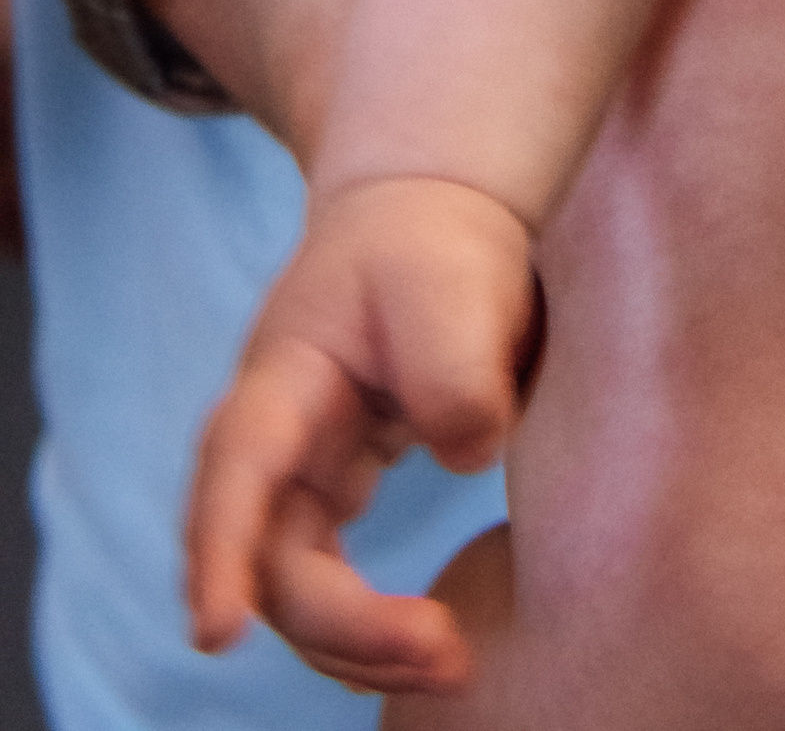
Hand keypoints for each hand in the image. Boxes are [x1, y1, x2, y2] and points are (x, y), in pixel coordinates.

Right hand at [187, 173, 533, 696]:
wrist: (422, 218)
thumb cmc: (428, 247)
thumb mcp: (450, 280)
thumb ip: (457, 366)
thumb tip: (468, 454)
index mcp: (284, 376)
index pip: (238, 469)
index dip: (221, 552)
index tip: (216, 632)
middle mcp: (273, 440)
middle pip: (272, 558)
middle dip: (343, 624)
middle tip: (444, 651)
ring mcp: (296, 474)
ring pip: (294, 589)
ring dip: (358, 645)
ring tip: (452, 667)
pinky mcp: (330, 494)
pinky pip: (328, 584)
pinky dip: (368, 627)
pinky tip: (428, 650)